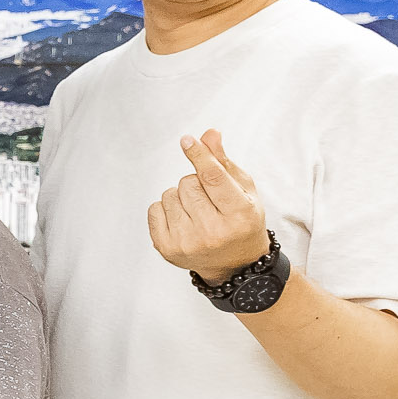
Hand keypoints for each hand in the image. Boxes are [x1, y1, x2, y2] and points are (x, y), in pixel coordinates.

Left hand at [148, 130, 269, 283]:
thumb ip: (224, 162)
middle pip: (188, 183)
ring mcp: (188, 243)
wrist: (234, 263)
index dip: (199, 155)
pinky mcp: (167, 249)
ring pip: (169, 194)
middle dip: (196, 183)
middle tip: (209, 200)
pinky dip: (165, 209)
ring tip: (197, 212)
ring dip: (180, 196)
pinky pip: (154, 209)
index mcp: (239, 215)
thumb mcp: (243, 191)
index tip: (187, 141)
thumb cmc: (241, 221)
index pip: (213, 177)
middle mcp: (213, 232)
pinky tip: (183, 220)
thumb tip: (208, 135)